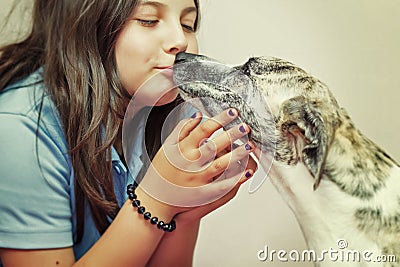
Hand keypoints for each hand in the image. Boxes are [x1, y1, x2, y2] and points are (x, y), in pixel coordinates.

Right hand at [138, 108, 256, 218]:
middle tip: (246, 126)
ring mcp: (197, 179)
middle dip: (232, 134)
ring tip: (250, 145)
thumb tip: (199, 115)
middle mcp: (190, 163)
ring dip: (237, 154)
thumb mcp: (166, 147)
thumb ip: (182, 130)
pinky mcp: (202, 193)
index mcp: (182, 149)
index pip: (204, 129)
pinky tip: (247, 172)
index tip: (233, 111)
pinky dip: (235, 179)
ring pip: (221, 164)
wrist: (154, 200)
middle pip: (215, 145)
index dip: (220, 119)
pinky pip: (222, 186)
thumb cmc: (160, 172)